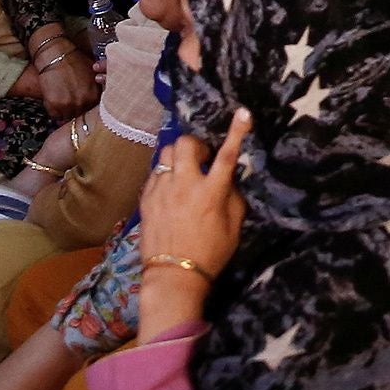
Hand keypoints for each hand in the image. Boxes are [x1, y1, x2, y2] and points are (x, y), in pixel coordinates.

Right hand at [31, 37, 95, 119]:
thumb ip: (97, 88)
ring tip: (61, 102)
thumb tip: (102, 98)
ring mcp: (69, 104)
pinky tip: (53, 101)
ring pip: (67, 117)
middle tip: (69, 104)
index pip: (92, 112)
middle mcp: (84, 101)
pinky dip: (54, 111)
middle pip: (80, 115)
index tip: (81, 107)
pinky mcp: (55, 104)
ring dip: (64, 112)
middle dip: (75, 111)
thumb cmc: (73, 61)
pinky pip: (54, 115)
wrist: (55, 54)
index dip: (86, 109)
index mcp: (95, 95)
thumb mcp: (93, 74)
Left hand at [138, 110, 252, 285]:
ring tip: (185, 172)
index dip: (236, 132)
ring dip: (179, 157)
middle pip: (186, 143)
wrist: (173, 276)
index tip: (243, 113)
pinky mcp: (146, 198)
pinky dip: (166, 175)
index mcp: (211, 193)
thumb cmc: (210, 253)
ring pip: (166, 153)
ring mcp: (161, 189)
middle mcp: (184, 185)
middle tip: (203, 159)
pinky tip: (171, 190)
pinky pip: (155, 172)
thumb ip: (234, 198)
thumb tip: (229, 180)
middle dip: (196, 145)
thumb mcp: (233, 228)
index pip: (226, 155)